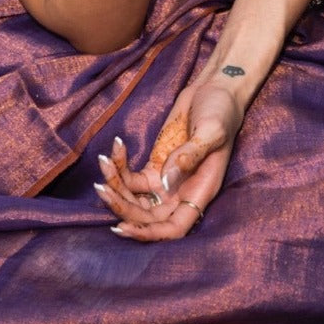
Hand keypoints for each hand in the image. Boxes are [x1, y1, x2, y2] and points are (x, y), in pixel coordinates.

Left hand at [94, 79, 243, 240]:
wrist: (215, 90)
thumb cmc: (221, 112)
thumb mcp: (211, 130)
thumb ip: (191, 154)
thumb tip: (167, 181)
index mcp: (200, 193)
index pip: (173, 229)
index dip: (149, 233)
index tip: (124, 226)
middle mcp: (181, 193)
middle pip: (147, 217)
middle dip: (123, 207)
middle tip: (102, 189)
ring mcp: (166, 180)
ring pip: (135, 199)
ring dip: (116, 186)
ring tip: (102, 162)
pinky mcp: (154, 165)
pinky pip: (131, 177)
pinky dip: (119, 166)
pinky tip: (115, 147)